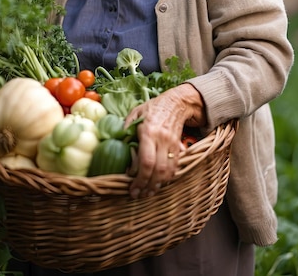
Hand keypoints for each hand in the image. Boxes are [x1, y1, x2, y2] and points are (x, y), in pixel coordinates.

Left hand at [125, 83, 205, 198]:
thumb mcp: (135, 113)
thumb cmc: (152, 108)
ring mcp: (172, 144)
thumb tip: (118, 145)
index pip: (146, 161)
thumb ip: (126, 129)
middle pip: (157, 170)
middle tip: (138, 194)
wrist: (176, 102)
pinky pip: (174, 167)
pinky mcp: (178, 147)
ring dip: (158, 185)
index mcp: (149, 131)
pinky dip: (167, 178)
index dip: (139, 177)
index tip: (131, 185)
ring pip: (168, 172)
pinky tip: (158, 183)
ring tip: (148, 192)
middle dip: (147, 185)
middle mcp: (162, 140)